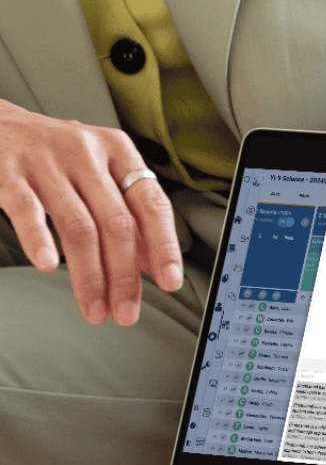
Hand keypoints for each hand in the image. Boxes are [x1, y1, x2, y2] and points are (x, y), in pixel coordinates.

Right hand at [0, 99, 182, 325]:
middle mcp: (87, 152)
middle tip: (126, 313)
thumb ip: (127, 215)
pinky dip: (39, 239)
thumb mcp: (99, 176)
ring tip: (94, 308)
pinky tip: (47, 264)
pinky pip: (28, 210)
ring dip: (90, 277)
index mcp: (118, 152)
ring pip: (79, 227)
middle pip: (117, 224)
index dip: (165, 247)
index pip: (152, 205)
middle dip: (125, 277)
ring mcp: (47, 160)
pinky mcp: (8, 170)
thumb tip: (152, 264)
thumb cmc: (55, 156)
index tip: (169, 281)